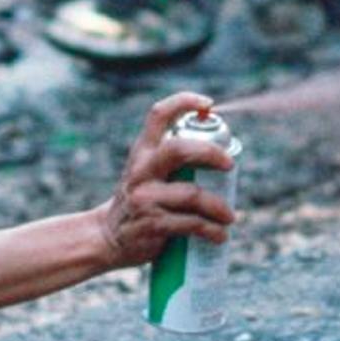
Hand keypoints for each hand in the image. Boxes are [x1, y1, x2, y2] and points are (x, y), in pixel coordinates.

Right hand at [100, 90, 232, 271]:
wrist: (109, 237)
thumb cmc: (141, 200)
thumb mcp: (147, 172)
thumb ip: (173, 159)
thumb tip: (223, 150)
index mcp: (142, 151)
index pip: (158, 115)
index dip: (184, 103)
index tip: (208, 104)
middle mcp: (141, 170)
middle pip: (178, 149)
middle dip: (210, 153)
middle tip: (231, 165)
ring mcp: (144, 197)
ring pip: (192, 194)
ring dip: (219, 207)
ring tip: (229, 217)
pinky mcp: (152, 224)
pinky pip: (191, 224)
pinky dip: (212, 230)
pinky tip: (219, 235)